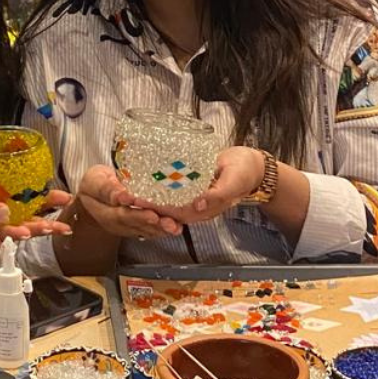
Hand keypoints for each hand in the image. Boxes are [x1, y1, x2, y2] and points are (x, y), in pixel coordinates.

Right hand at [76, 165, 182, 238]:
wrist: (93, 192)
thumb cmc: (94, 182)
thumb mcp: (95, 180)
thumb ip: (107, 188)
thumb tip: (122, 196)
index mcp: (104, 212)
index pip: (121, 215)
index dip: (138, 215)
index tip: (152, 214)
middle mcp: (116, 224)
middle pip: (137, 225)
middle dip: (155, 225)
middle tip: (170, 223)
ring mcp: (126, 227)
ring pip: (145, 230)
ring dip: (162, 229)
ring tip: (176, 227)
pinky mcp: (135, 226)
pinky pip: (148, 229)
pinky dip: (162, 228)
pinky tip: (175, 226)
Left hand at [133, 147, 264, 224]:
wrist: (252, 166)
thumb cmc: (244, 172)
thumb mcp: (234, 182)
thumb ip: (217, 195)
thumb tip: (198, 206)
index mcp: (205, 209)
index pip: (175, 212)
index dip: (155, 208)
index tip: (137, 200)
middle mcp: (196, 206)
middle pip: (167, 210)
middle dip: (146, 205)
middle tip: (125, 195)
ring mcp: (193, 198)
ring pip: (167, 202)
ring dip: (149, 198)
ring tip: (128, 189)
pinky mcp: (192, 187)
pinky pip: (172, 191)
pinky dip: (158, 188)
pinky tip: (144, 181)